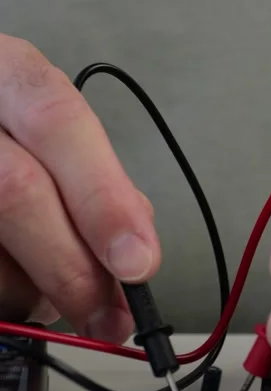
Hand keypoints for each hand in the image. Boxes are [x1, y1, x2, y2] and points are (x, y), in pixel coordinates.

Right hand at [0, 35, 159, 340]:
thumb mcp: (52, 140)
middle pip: (17, 190)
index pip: (57, 122)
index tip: (137, 262)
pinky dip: (6, 298)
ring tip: (45, 291)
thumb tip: (135, 256)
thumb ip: (96, 185)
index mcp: (7, 73)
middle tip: (107, 318)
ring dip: (31, 291)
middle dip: (73, 268)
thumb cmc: (12, 147)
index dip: (102, 198)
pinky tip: (13, 288)